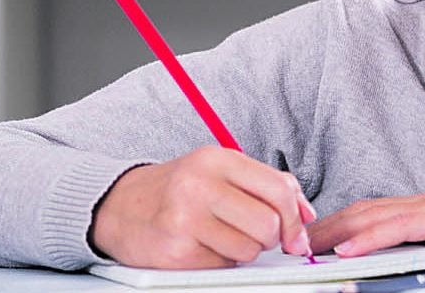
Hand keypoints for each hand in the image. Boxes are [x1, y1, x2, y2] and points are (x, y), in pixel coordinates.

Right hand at [88, 147, 315, 268]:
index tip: (297, 233)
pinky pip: (223, 265)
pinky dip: (219, 260)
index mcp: (215, 159)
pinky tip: (200, 245)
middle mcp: (199, 184)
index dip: (296, 217)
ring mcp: (185, 218)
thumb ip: (265, 185)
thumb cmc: (175, 190)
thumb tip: (306, 213)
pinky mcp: (176, 251)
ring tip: (219, 236)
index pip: (278, 189)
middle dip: (270, 238)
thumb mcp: (218, 172)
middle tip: (254, 234)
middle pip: (268, 224)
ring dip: (243, 250)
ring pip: (249, 249)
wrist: (118, 207)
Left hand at [307, 189, 424, 262]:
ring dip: (339, 231)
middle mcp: (424, 202)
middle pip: (363, 211)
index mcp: (423, 208)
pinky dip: (372, 238)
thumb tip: (397, 259)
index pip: (370, 212)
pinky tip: (351, 248)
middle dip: (327, 226)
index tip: (312, 238)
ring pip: (375, 216)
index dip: (338, 223)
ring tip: (311, 247)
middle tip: (297, 242)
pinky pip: (402, 228)